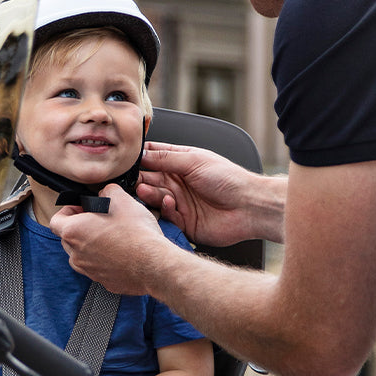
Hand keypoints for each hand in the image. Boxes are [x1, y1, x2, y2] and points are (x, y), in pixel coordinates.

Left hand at [49, 184, 174, 295]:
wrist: (153, 264)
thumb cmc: (136, 232)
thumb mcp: (121, 198)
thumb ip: (107, 191)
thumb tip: (105, 193)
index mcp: (74, 232)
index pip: (55, 221)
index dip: (68, 211)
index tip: (82, 208)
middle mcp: (76, 254)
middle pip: (68, 238)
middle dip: (80, 228)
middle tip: (99, 220)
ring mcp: (89, 271)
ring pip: (83, 255)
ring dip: (92, 245)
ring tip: (112, 236)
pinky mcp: (104, 282)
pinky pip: (99, 267)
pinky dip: (106, 260)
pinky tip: (123, 251)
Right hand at [136, 141, 280, 246]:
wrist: (250, 207)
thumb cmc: (229, 179)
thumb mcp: (194, 160)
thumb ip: (165, 158)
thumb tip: (141, 153)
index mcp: (180, 163)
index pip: (152, 158)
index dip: (139, 159)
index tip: (125, 160)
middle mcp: (177, 183)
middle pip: (148, 180)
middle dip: (138, 180)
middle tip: (130, 181)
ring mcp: (179, 202)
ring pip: (153, 198)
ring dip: (148, 194)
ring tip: (144, 191)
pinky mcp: (183, 222)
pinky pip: (165, 216)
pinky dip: (164, 210)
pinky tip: (168, 203)